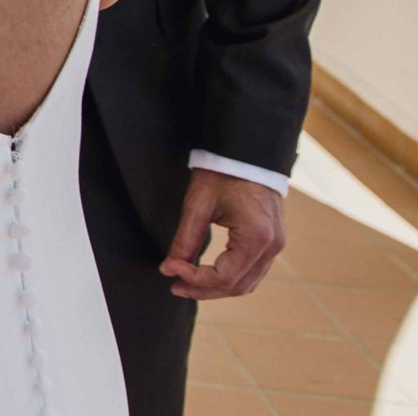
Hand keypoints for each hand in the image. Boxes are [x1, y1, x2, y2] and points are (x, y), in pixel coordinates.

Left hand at [159, 169, 286, 298]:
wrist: (247, 154)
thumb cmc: (222, 174)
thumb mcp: (197, 205)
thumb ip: (184, 240)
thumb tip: (169, 268)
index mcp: (256, 237)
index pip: (224, 276)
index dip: (194, 279)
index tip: (169, 270)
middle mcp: (272, 246)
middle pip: (237, 286)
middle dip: (204, 290)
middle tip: (174, 286)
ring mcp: (277, 246)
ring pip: (247, 283)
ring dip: (217, 288)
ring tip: (186, 283)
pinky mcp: (273, 242)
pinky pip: (254, 271)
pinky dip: (231, 278)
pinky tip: (208, 274)